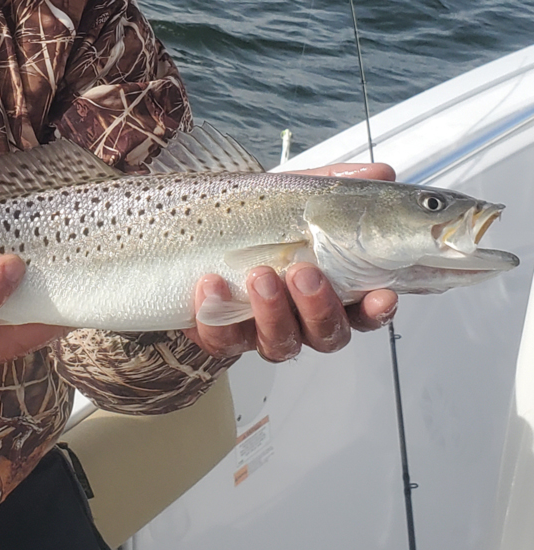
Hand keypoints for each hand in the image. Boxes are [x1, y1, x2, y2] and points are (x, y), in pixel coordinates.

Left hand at [183, 162, 398, 361]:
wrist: (202, 226)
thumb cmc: (260, 218)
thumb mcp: (297, 196)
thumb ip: (337, 187)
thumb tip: (381, 172)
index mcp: (331, 292)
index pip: (364, 313)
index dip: (375, 310)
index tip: (381, 295)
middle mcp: (301, 320)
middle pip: (325, 334)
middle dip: (318, 306)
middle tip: (303, 271)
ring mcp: (261, 332)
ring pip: (279, 343)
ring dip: (272, 311)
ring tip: (260, 273)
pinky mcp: (222, 335)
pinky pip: (221, 339)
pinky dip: (216, 312)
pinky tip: (211, 283)